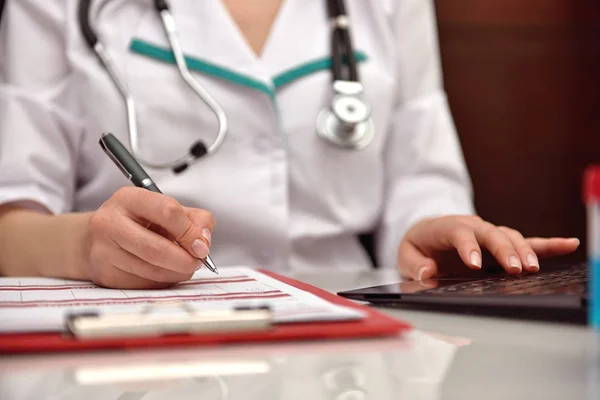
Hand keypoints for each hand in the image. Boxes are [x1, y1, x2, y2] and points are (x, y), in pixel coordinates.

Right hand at [84, 187, 214, 288]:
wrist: (95, 240)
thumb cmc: (139, 222)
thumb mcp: (166, 209)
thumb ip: (194, 219)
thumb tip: (204, 242)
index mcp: (128, 198)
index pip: (167, 211)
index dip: (190, 232)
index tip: (202, 246)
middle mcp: (109, 223)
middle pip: (157, 249)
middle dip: (185, 260)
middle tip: (198, 262)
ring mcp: (104, 251)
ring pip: (152, 271)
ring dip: (177, 273)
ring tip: (183, 266)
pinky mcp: (106, 276)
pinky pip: (145, 285)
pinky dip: (163, 282)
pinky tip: (164, 273)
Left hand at [397, 215, 579, 279]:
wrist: (428, 234)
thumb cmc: (418, 246)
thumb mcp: (406, 255)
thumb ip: (414, 264)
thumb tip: (427, 273)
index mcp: (445, 227)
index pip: (458, 233)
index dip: (468, 247)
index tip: (475, 264)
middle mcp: (471, 226)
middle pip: (491, 234)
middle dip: (504, 250)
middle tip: (513, 269)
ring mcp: (488, 233)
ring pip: (510, 237)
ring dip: (523, 251)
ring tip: (532, 269)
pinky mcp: (501, 243)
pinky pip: (526, 241)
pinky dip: (547, 244)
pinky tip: (568, 244)